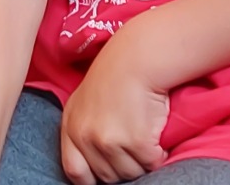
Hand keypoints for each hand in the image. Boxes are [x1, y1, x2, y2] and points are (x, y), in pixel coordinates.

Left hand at [60, 26, 169, 184]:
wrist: (139, 57)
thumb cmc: (115, 75)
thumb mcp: (84, 100)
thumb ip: (81, 128)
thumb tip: (90, 162)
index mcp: (71, 127)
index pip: (74, 172)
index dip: (91, 179)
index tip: (106, 173)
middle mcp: (86, 136)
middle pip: (107, 176)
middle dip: (122, 167)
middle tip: (133, 149)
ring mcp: (109, 140)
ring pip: (130, 173)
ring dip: (141, 162)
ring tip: (145, 140)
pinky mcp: (136, 140)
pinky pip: (151, 163)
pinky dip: (158, 156)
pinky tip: (157, 139)